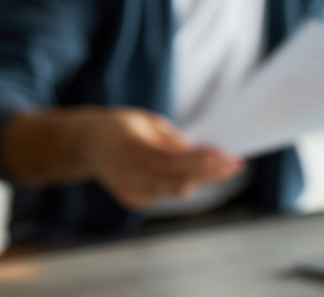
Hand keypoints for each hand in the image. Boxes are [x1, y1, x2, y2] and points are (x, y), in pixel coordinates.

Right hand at [82, 108, 243, 209]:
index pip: (170, 160)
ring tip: (231, 169)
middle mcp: (127, 174)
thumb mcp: (147, 122)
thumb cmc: (122, 127)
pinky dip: (189, 184)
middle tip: (235, 165)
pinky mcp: (132, 200)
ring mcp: (128, 191)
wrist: (87, 145)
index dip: (199, 161)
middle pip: (175, 179)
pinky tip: (209, 176)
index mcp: (129, 148)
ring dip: (205, 180)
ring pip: (174, 190)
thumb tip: (202, 155)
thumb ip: (172, 141)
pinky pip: (167, 194)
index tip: (224, 156)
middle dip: (209, 173)